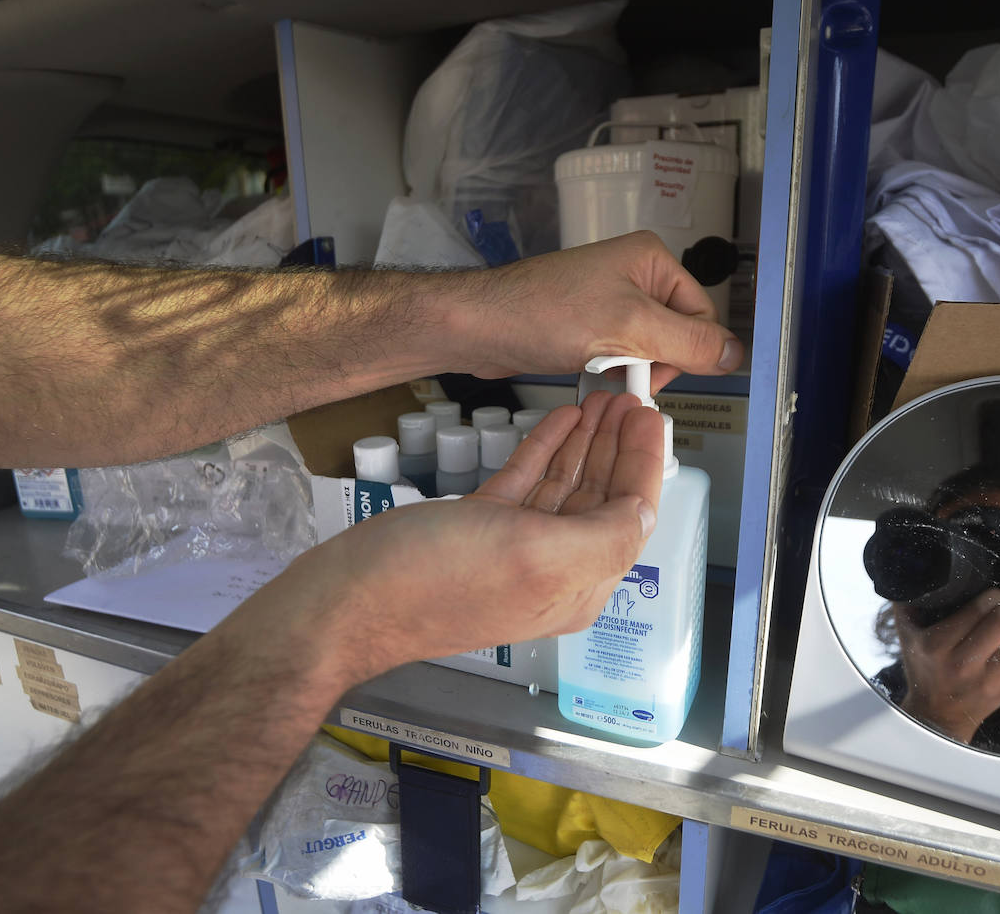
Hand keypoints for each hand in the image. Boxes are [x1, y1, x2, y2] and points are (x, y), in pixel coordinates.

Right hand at [246, 391, 663, 683]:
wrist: (347, 599)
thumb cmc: (434, 583)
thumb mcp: (537, 557)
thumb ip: (602, 536)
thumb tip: (643, 512)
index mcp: (576, 585)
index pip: (629, 516)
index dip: (644, 464)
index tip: (652, 418)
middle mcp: (551, 570)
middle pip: (601, 497)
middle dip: (617, 446)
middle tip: (628, 399)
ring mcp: (512, 548)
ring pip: (564, 486)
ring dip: (585, 442)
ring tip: (600, 400)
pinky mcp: (477, 528)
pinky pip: (525, 483)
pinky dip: (544, 449)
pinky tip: (559, 421)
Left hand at [445, 231, 743, 389]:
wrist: (479, 327)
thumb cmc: (541, 312)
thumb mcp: (628, 329)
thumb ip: (689, 342)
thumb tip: (736, 354)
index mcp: (653, 260)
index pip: (702, 317)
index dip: (685, 351)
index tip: (655, 369)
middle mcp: (636, 275)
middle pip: (678, 336)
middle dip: (654, 362)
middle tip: (622, 369)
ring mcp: (612, 300)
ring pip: (650, 351)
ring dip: (630, 370)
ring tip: (598, 367)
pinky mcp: (591, 325)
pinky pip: (622, 355)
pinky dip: (611, 371)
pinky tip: (588, 370)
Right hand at [893, 589, 999, 743]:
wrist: (936, 715)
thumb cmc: (923, 666)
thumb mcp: (906, 634)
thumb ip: (907, 601)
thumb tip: (913, 569)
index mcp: (936, 646)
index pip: (976, 611)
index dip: (991, 596)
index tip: (994, 593)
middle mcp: (962, 665)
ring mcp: (987, 682)